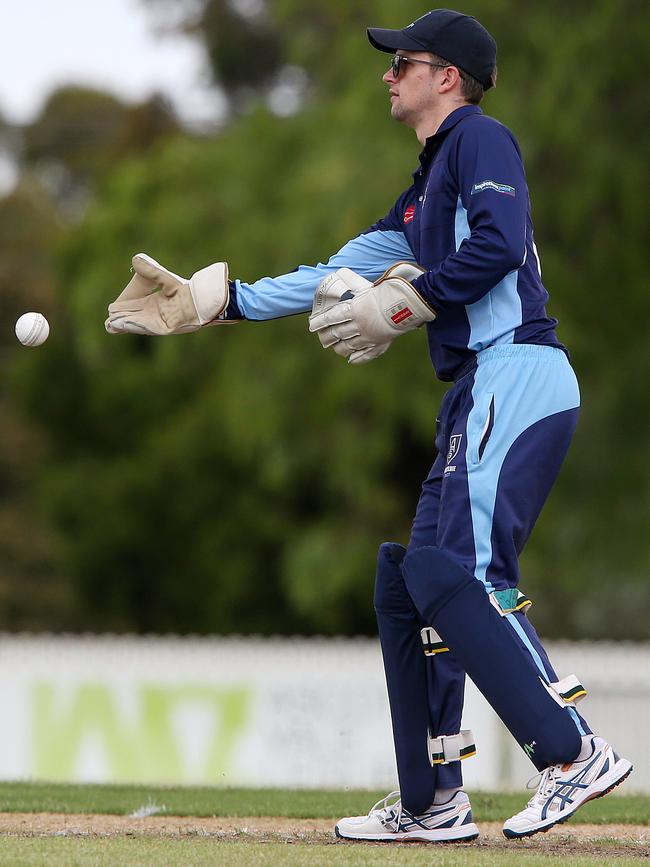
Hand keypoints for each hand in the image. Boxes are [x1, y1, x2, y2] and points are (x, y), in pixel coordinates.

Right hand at [105, 253, 229, 334]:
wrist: (205, 298)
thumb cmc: (188, 290)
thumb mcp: (165, 279)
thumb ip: (151, 271)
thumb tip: (135, 260)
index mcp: (154, 304)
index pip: (134, 307)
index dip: (123, 309)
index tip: (111, 309)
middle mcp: (156, 315)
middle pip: (135, 318)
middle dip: (121, 321)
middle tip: (108, 323)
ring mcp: (162, 322)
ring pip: (141, 325)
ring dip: (127, 324)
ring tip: (113, 325)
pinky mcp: (169, 327)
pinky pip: (151, 327)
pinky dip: (139, 325)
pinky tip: (128, 324)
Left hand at [309, 262, 432, 363]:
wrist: (406, 304)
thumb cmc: (385, 292)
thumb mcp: (366, 285)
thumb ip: (351, 280)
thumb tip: (340, 271)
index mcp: (354, 310)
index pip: (331, 318)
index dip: (320, 322)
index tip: (312, 325)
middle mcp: (359, 326)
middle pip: (337, 334)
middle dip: (326, 336)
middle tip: (321, 337)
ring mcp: (369, 337)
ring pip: (348, 346)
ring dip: (339, 348)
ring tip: (334, 347)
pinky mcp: (379, 344)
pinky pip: (365, 355)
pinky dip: (357, 358)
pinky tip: (351, 360)